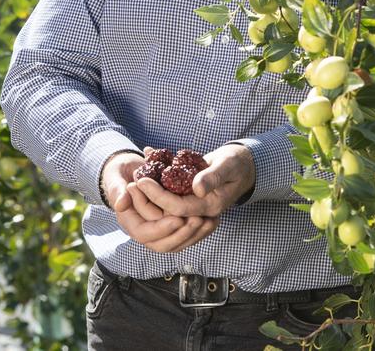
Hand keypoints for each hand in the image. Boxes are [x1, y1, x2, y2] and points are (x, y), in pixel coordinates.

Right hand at [101, 151, 217, 252]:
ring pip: (177, 242)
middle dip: (182, 234)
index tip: (178, 218)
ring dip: (194, 234)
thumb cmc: (120, 172)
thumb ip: (117, 190)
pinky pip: (185, 235)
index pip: (145, 234)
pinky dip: (199, 231)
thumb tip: (121, 204)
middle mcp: (144, 229)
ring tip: (209, 221)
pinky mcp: (170, 224)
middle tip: (198, 220)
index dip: (162, 228)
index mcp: (129, 221)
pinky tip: (213, 220)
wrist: (127, 170)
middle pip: (163, 244)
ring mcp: (158, 228)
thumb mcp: (116, 177)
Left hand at [136, 142, 255, 219]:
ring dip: (150, 195)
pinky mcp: (190, 198)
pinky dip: (158, 186)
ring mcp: (195, 205)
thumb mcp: (227, 165)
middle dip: (148, 198)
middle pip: (168, 211)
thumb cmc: (237, 162)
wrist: (242, 164)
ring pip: (167, 207)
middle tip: (132, 181)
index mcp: (211, 206)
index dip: (158, 196)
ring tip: (134, 178)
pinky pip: (171, 197)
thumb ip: (213, 177)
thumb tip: (198, 188)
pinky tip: (147, 170)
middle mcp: (201, 210)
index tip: (142, 180)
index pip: (178, 207)